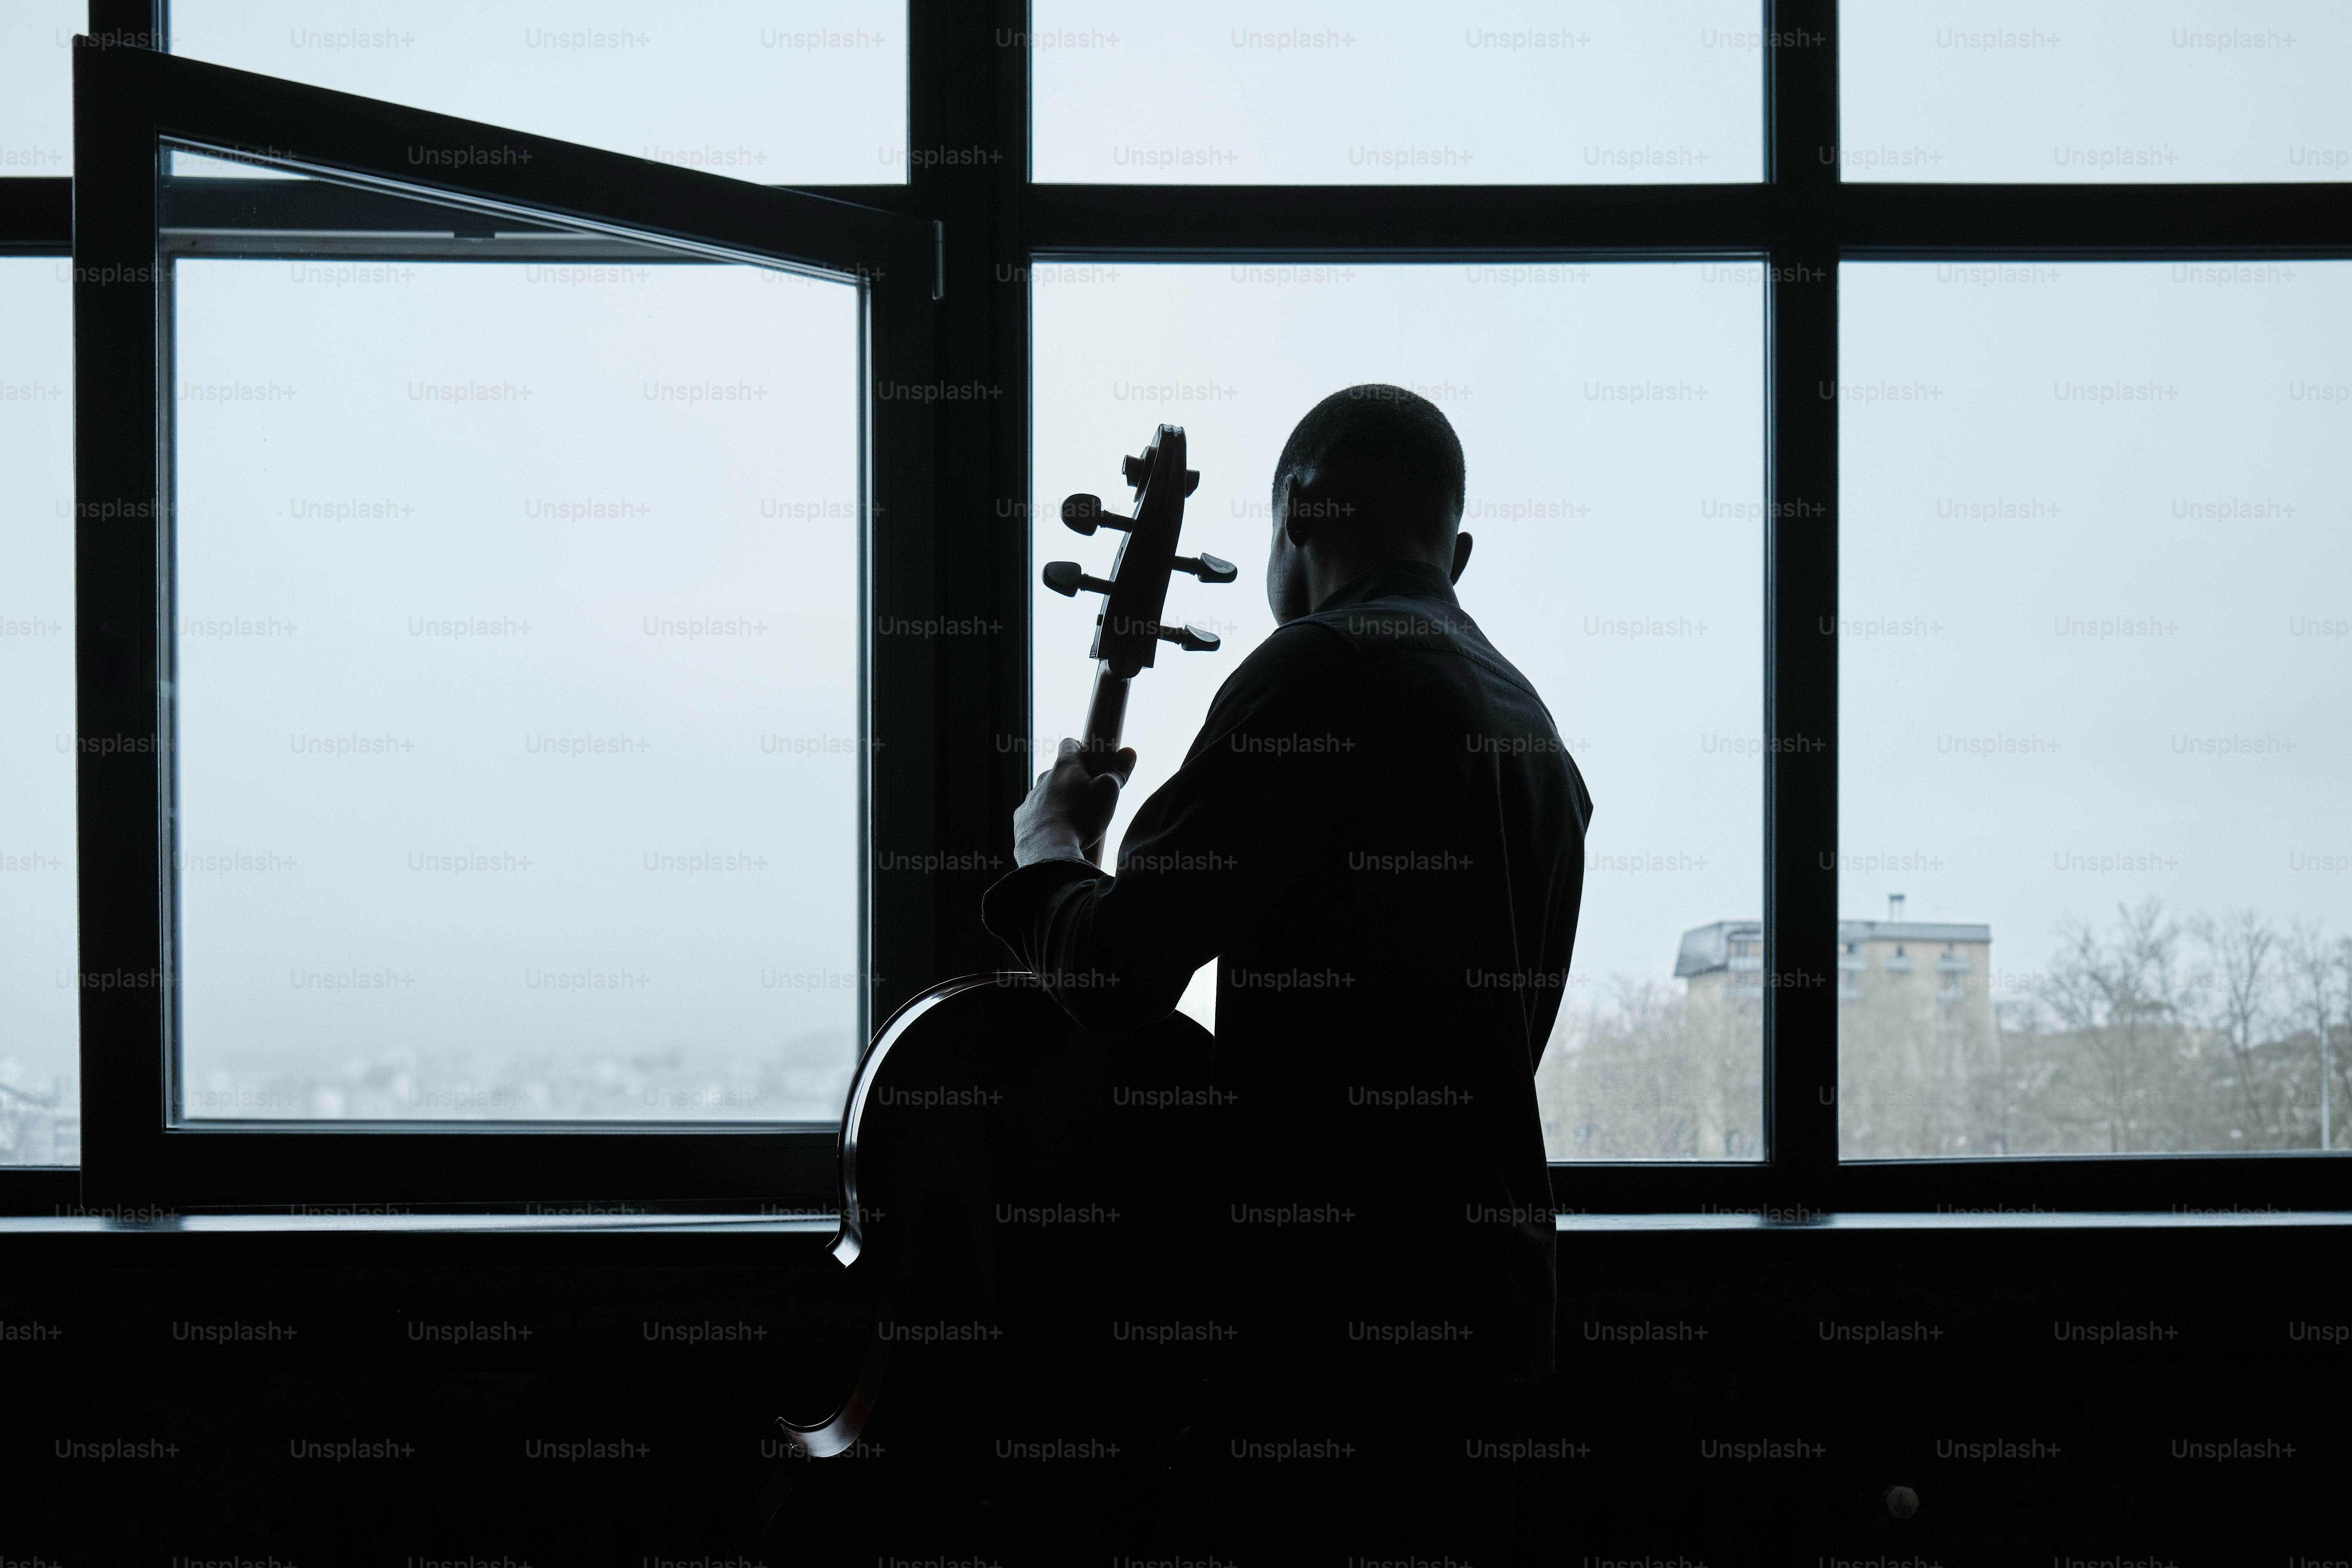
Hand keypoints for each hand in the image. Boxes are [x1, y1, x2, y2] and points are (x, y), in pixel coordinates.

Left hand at [1013, 738, 1135, 866]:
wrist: (1047, 849)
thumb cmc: (1080, 817)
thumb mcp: (1108, 792)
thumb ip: (1118, 771)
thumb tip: (1129, 752)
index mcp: (1065, 767)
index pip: (1069, 744)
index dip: (1080, 749)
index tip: (1090, 760)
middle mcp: (1044, 779)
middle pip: (1059, 773)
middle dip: (1072, 781)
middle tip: (1088, 798)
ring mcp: (1030, 800)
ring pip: (1046, 794)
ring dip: (1058, 802)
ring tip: (1073, 820)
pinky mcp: (1022, 820)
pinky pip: (1035, 815)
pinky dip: (1045, 820)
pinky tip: (1056, 834)